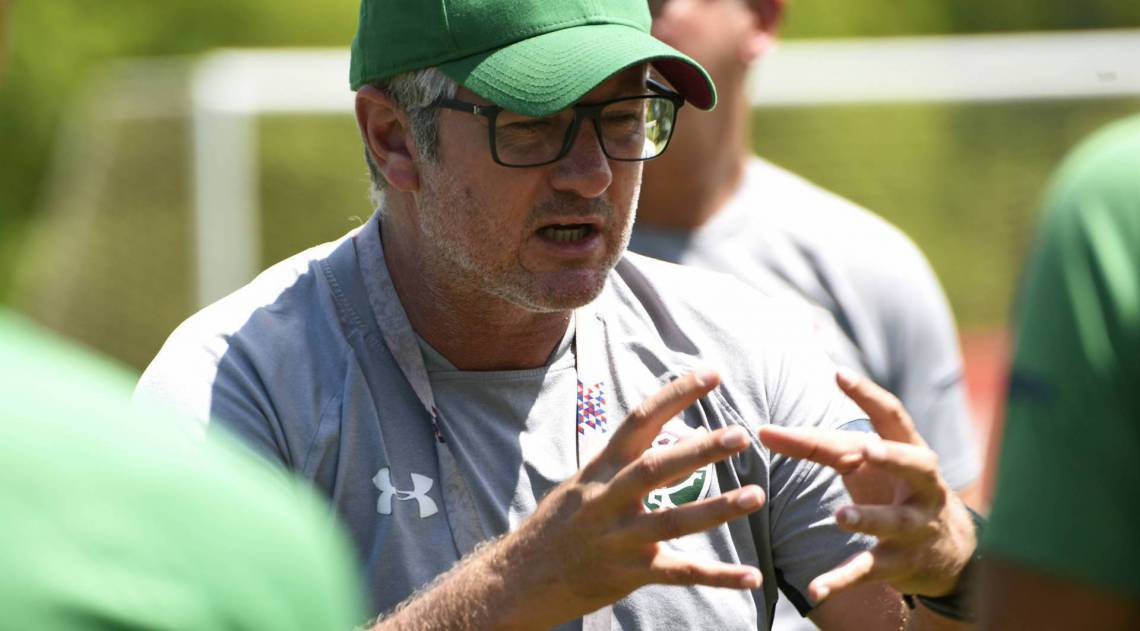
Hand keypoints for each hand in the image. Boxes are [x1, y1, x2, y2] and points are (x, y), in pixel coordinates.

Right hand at [499, 369, 765, 626]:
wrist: (519, 580)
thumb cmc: (557, 526)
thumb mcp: (582, 483)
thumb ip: (620, 463)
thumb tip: (658, 434)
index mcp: (601, 469)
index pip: (639, 421)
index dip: (675, 395)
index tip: (711, 374)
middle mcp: (608, 499)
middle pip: (657, 468)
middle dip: (699, 451)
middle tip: (739, 435)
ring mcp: (619, 539)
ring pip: (673, 521)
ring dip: (717, 509)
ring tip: (755, 495)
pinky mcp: (630, 574)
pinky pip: (681, 574)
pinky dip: (719, 577)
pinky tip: (751, 576)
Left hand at [758, 369, 975, 602]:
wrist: (948, 550)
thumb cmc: (892, 487)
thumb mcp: (864, 463)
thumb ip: (817, 444)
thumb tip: (763, 431)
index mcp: (910, 450)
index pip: (894, 416)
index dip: (868, 395)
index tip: (838, 374)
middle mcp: (920, 485)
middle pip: (913, 465)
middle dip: (892, 458)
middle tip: (866, 450)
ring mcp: (912, 526)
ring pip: (893, 522)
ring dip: (868, 518)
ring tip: (840, 516)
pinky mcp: (898, 562)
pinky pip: (868, 569)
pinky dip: (841, 580)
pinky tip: (815, 590)